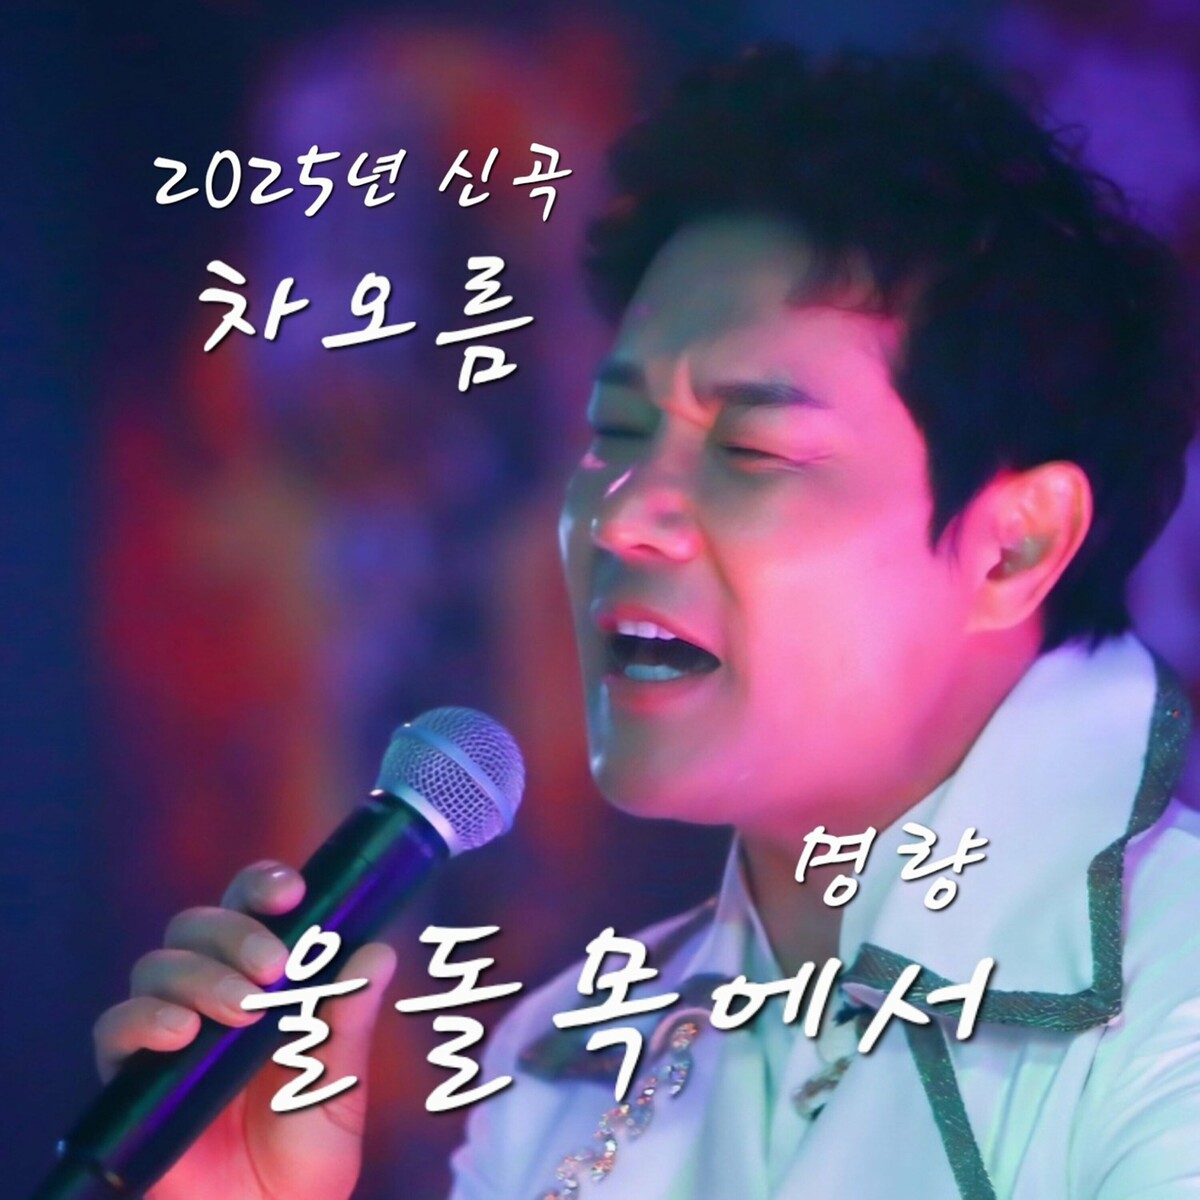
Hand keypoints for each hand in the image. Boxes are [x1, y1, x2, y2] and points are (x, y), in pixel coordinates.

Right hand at [92, 861, 397, 1199]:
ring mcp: (169, 1034)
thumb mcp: (341, 1085)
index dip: (262, 887)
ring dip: (200, 975)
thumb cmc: (309, 1155)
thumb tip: (379, 953)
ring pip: (159, 965)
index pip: (250, 909)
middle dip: (235, 932)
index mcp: (266, 981)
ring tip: (240, 1011)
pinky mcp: (132, 1079)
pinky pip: (115, 1029)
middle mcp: (211, 994)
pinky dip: (143, 1019)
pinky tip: (181, 1035)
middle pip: (198, 925)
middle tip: (275, 967)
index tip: (291, 893)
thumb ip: (350, 1023)